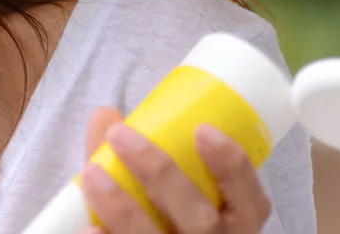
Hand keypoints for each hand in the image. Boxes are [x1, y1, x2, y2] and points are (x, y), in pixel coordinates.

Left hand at [78, 107, 271, 233]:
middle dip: (160, 174)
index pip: (250, 202)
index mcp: (235, 228)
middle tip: (120, 134)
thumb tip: (105, 116)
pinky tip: (89, 226)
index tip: (202, 130)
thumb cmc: (167, 221)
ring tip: (91, 173)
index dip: (232, 166)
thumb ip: (137, 157)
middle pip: (201, 222)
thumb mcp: (168, 193)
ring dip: (124, 208)